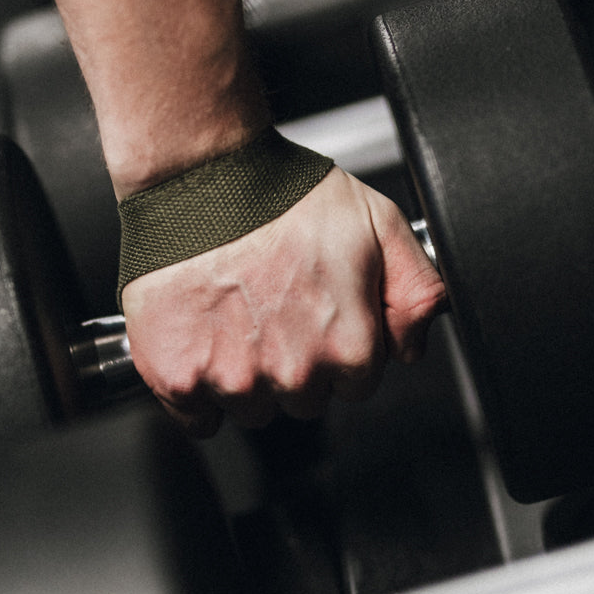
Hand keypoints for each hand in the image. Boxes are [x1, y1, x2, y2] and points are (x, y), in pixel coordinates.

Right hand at [121, 167, 446, 435]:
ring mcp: (232, 379)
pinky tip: (200, 340)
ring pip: (249, 408)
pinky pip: (196, 416)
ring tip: (232, 314)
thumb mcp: (379, 223)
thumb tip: (413, 343)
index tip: (314, 314)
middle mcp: (293, 372)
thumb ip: (415, 289)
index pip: (354, 384)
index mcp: (347, 345)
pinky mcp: (178, 377)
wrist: (200, 177)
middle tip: (272, 307)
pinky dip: (194, 387)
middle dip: (292, 364)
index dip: (336, 347)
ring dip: (243, 375)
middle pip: (302, 400)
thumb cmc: (282, 195)